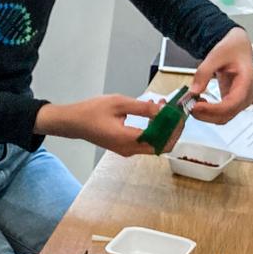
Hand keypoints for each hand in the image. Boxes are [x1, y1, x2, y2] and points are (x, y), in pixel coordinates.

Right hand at [36, 96, 168, 156]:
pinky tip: (153, 114)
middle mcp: (130, 149)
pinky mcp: (125, 147)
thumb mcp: (119, 103)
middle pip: (161, 145)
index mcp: (128, 139)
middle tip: (177, 112)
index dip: (174, 127)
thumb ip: (143, 108)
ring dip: (163, 128)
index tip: (180, 113)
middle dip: (172, 129)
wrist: (73, 123)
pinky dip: (154, 129)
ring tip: (164, 108)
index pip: (161, 138)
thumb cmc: (91, 112)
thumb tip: (163, 110)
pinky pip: (146, 141)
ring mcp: (127, 150)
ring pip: (154, 144)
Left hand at [188, 28, 252, 123]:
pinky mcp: (232, 103)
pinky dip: (207, 113)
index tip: (195, 106)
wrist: (238, 47)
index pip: (231, 104)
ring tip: (191, 102)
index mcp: (246, 82)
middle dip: (205, 114)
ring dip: (204, 115)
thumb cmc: (232, 49)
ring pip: (222, 118)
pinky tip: (197, 103)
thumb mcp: (216, 55)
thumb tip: (193, 92)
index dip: (212, 109)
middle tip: (187, 105)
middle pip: (226, 115)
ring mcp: (239, 102)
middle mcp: (245, 96)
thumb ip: (204, 73)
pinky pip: (220, 114)